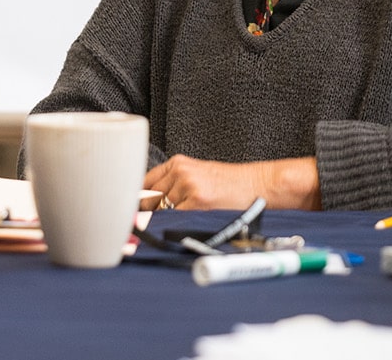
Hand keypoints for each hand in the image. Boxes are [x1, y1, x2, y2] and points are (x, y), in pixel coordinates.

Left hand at [144, 155, 320, 210]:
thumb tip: (145, 207)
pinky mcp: (198, 200)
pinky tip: (186, 226)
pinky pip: (176, 218)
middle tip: (144, 229)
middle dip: (147, 215)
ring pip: (162, 210)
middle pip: (149, 198)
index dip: (137, 202)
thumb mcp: (198, 176)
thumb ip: (173, 187)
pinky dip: (177, 225)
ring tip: (177, 226)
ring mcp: (188, 185)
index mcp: (178, 163)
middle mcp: (180, 171)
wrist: (259, 185)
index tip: (133, 215)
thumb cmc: (230, 184)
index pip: (144, 183)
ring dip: (164, 222)